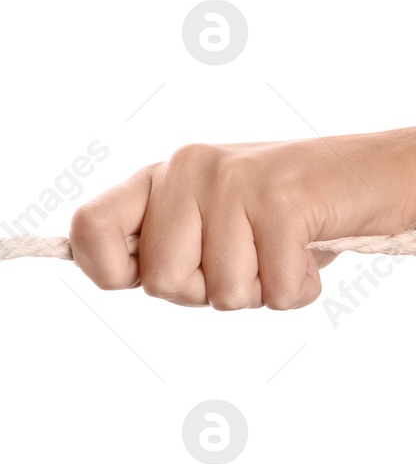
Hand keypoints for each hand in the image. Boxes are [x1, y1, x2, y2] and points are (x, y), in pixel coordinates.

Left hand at [69, 128, 415, 309]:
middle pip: (162, 282)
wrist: (373, 177)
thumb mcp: (211, 222)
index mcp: (161, 177)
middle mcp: (187, 170)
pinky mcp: (282, 199)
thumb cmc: (286, 215)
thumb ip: (161, 244)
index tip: (137, 279)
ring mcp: (233, 181)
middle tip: (246, 261)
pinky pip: (275, 289)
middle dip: (206, 292)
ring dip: (260, 290)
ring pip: (220, 292)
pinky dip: (299, 290)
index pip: (91, 226)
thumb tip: (108, 272)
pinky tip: (309, 253)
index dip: (106, 270)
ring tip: (280, 251)